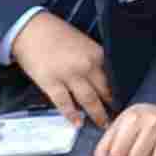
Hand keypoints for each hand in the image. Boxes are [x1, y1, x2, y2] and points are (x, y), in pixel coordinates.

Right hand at [9, 12, 114, 127]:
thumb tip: (102, 80)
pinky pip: (64, 103)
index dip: (119, 92)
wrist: (31, 30)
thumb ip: (94, 61)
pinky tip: (77, 123)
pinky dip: (72, 114)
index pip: (114, 77)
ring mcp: (69, 75)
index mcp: (97, 54)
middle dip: (111, 107)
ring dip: (97, 115)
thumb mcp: (84, 44)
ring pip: (88, 100)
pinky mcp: (51, 83)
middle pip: (104, 91)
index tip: (124, 103)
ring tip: (103, 125)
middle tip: (118, 119)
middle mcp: (87, 65)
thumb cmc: (57, 35)